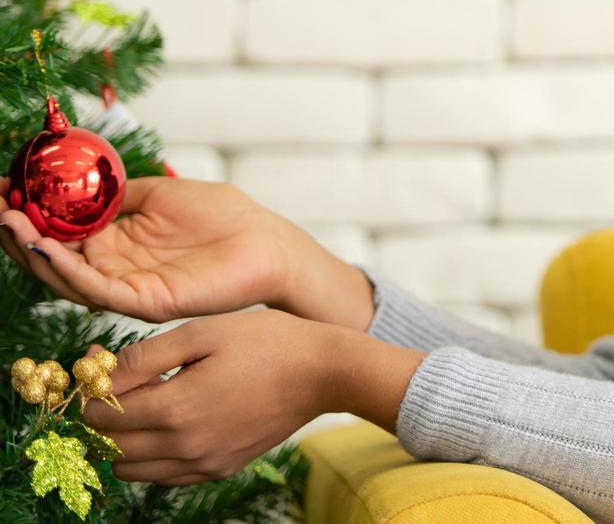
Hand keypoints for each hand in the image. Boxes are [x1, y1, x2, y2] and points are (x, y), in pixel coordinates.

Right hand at [0, 175, 370, 327]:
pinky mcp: (144, 301)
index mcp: (116, 243)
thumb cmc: (222, 217)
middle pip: (51, 259)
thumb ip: (118, 194)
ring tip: (8, 223)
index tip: (1, 190)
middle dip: (17, 235)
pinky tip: (45, 246)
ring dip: (32, 252)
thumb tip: (81, 182)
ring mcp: (126, 287)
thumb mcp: (159, 195)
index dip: (28, 216)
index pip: (58, 234)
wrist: (266, 243)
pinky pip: (96, 289)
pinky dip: (66, 270)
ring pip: (65, 277)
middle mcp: (113, 268)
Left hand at [82, 310, 425, 484]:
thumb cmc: (267, 342)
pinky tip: (172, 423)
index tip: (101, 371)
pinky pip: (165, 478)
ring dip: (125, 442)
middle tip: (119, 389)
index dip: (92, 394)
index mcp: (176, 407)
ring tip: (146, 405)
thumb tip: (97, 370)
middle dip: (103, 420)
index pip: (102, 417)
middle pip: (111, 449)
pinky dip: (153, 457)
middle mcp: (185, 446)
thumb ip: (145, 355)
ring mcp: (204, 463)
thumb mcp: (203, 331)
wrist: (324, 372)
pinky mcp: (220, 469)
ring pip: (132, 470)